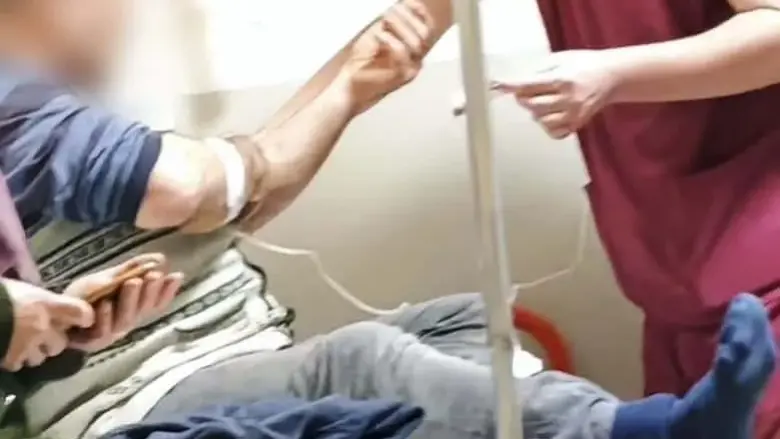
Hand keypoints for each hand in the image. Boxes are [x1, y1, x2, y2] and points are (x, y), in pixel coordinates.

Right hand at [1, 279, 93, 370]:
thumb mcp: (20, 289)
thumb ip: (38, 300)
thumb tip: (47, 304)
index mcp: (47, 304)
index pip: (82, 314)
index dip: (84, 318)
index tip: (82, 319)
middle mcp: (43, 326)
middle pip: (60, 343)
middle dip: (52, 342)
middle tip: (41, 335)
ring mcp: (27, 345)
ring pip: (40, 357)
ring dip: (33, 353)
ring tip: (20, 344)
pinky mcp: (11, 360)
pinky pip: (19, 364)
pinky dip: (14, 360)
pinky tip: (6, 351)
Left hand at [65, 254, 182, 352]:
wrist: (55, 316)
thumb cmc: (86, 297)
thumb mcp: (110, 278)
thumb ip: (133, 268)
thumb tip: (161, 257)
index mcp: (134, 309)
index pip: (156, 301)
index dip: (168, 291)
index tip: (176, 275)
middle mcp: (127, 322)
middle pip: (143, 310)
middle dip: (150, 292)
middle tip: (154, 275)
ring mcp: (111, 333)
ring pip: (126, 319)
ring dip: (130, 301)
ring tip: (133, 282)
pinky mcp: (92, 341)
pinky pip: (101, 330)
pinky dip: (104, 317)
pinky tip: (106, 304)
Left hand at [340, 0, 433, 113]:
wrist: (351, 87)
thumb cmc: (362, 62)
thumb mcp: (377, 34)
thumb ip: (389, 22)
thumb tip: (397, 4)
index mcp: (413, 48)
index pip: (428, 26)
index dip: (420, 12)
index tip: (406, 2)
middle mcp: (416, 59)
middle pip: (425, 32)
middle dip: (408, 17)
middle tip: (390, 11)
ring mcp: (411, 68)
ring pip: (417, 42)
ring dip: (400, 25)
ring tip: (384, 20)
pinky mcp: (402, 76)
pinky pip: (402, 53)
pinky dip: (390, 39)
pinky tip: (378, 34)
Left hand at [494, 50, 619, 138]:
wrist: (612, 76)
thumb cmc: (584, 65)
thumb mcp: (561, 59)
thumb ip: (538, 71)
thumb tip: (515, 82)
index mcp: (563, 79)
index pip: (529, 86)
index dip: (511, 86)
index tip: (497, 86)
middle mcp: (568, 98)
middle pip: (532, 105)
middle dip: (524, 98)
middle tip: (527, 92)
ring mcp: (574, 114)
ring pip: (540, 120)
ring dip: (536, 112)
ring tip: (545, 101)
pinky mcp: (577, 124)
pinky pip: (553, 132)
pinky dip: (548, 125)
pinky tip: (552, 114)